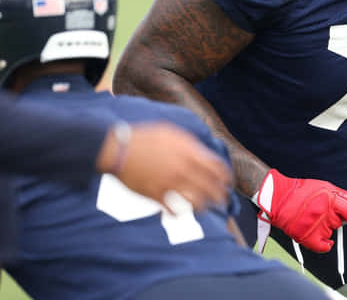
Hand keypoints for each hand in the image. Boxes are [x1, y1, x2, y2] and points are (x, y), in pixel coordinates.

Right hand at [96, 123, 231, 212]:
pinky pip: (172, 210)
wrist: (118, 147)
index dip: (226, 177)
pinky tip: (180, 213)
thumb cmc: (145, 137)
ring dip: (203, 207)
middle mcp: (182, 169)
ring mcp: (169, 183)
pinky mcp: (154, 195)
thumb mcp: (172, 133)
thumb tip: (204, 152)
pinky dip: (179, 214)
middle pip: (211, 188)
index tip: (228, 182)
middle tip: (223, 200)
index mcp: (189, 152)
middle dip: (220, 196)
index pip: (218, 168)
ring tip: (205, 209)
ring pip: (195, 201)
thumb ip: (190, 144)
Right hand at [255, 169, 346, 252]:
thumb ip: (346, 197)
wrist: (279, 198)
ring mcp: (316, 226)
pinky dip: (323, 244)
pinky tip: (315, 234)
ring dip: (325, 227)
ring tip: (311, 218)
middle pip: (339, 222)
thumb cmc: (302, 192)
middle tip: (320, 212)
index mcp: (330, 198)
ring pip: (331, 232)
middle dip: (333, 218)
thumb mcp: (326, 187)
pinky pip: (324, 246)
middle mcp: (324, 212)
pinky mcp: (308, 237)